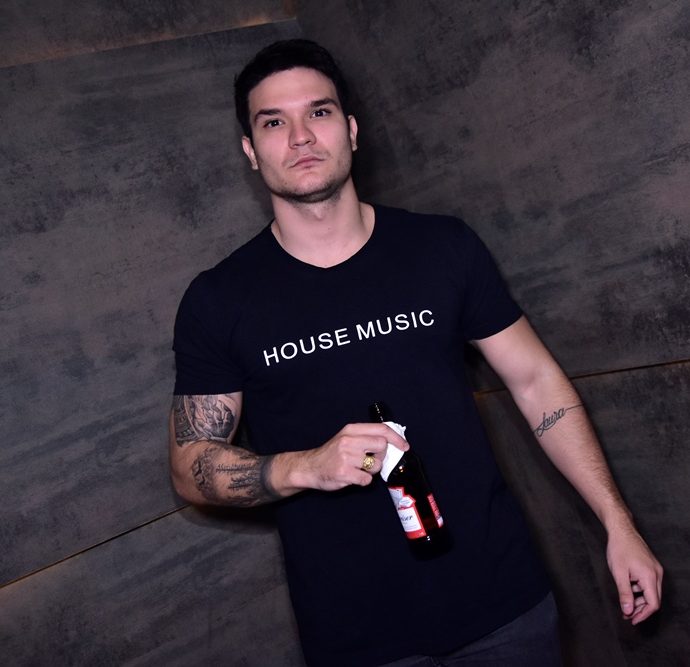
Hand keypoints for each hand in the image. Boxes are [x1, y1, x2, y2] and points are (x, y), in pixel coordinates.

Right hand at [294, 423, 408, 490]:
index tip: (404, 446)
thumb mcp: (346, 437)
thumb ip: (365, 436)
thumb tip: (391, 441)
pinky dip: (362, 481)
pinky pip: (367, 479)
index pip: (381, 429)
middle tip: (370, 460)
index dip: (396, 438)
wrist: (309, 467)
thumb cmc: (331, 453)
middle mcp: (349, 441)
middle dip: (381, 456)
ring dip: (371, 470)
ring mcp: (346, 457)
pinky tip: (352, 477)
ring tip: (357, 469)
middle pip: (382, 446)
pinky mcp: (345, 473)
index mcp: (351, 430)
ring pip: (376, 465)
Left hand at [606, 522, 662, 624]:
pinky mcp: (652, 566)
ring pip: (651, 591)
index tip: (632, 620)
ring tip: (625, 601)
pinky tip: (628, 587)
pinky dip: (640, 589)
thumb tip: (628, 611)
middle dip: (640, 609)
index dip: (643, 615)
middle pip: (654, 599)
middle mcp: (657, 574)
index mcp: (650, 577)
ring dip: (639, 599)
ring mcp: (656, 569)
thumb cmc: (619, 549)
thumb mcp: (619, 573)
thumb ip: (625, 593)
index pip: (653, 604)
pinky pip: (649, 583)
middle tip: (626, 614)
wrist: (622, 529)